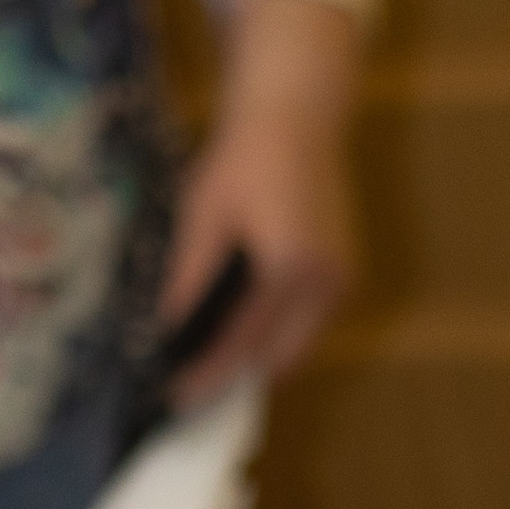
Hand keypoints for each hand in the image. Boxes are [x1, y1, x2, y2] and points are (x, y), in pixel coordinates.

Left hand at [159, 0, 358, 398]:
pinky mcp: (345, 272)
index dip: (206, 373)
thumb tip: (164, 333)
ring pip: (295, 347)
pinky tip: (243, 326)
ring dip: (256, 357)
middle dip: (234, 376)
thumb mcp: (202, 215)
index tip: (175, 397)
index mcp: (288, 267)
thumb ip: (187, 280)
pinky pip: (306, 324)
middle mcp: (324, 282)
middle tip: (190, 383)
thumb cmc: (243, 155)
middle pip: (274, 359)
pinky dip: (276, 333)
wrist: (296, 111)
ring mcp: (340, 279)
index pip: (241, 343)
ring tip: (211, 358)